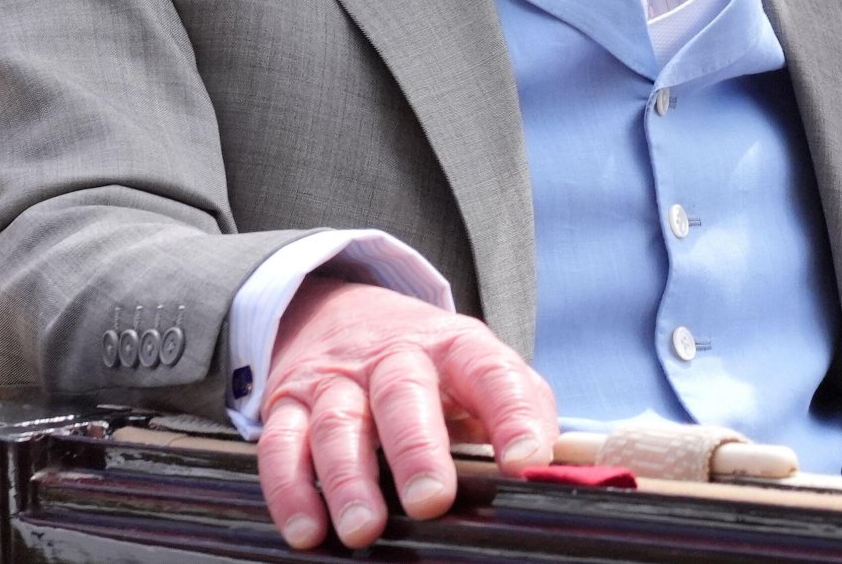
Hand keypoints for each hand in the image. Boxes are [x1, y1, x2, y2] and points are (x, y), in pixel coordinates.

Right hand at [258, 277, 557, 549]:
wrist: (345, 312)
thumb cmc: (430, 367)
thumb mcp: (478, 372)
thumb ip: (521, 413)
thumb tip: (560, 473)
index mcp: (453, 347)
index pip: (489, 371)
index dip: (511, 414)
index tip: (526, 463)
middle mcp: (393, 357)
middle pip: (403, 391)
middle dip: (416, 447)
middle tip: (430, 499)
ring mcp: (338, 379)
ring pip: (340, 421)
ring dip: (349, 477)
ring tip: (363, 529)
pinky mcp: (290, 403)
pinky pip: (281, 443)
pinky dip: (290, 488)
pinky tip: (306, 529)